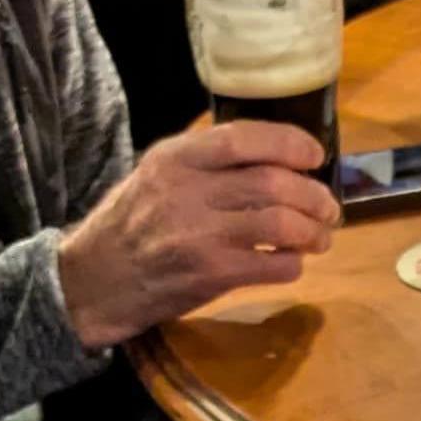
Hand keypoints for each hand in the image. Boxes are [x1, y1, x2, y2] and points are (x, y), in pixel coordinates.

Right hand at [56, 124, 339, 345]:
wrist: (92, 282)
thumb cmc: (130, 224)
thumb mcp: (155, 174)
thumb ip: (204, 158)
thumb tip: (272, 149)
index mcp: (175, 159)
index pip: (243, 138)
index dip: (289, 142)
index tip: (314, 155)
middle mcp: (187, 192)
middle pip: (273, 182)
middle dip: (314, 195)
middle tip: (328, 206)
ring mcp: (199, 236)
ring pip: (281, 223)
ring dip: (313, 230)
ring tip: (320, 236)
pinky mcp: (210, 275)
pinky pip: (274, 264)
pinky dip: (294, 263)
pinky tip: (292, 262)